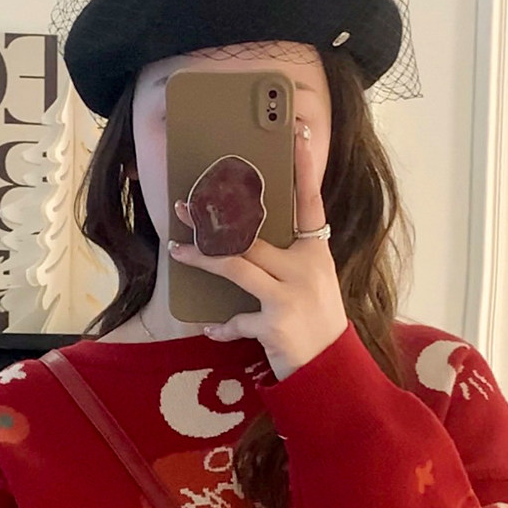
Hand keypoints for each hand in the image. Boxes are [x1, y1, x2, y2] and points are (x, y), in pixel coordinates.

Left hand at [167, 121, 348, 379]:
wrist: (331, 372)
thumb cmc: (316, 324)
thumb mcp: (312, 285)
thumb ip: (287, 261)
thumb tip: (244, 239)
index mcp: (316, 254)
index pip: (310, 203)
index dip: (304, 169)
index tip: (298, 135)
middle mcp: (305, 269)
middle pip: (253, 234)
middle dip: (215, 219)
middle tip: (185, 205)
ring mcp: (290, 297)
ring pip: (236, 267)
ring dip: (202, 259)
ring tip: (176, 251)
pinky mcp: (275, 325)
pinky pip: (236, 319)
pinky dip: (221, 326)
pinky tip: (212, 328)